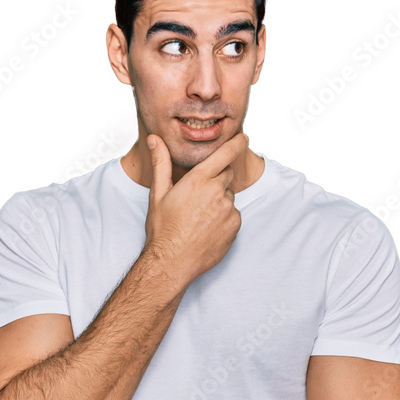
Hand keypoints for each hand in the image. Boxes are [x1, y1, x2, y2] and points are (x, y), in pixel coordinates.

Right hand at [144, 132, 246, 283]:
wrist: (172, 261)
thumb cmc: (162, 228)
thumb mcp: (158, 193)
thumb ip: (161, 163)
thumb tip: (155, 139)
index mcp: (198, 180)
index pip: (224, 154)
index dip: (237, 143)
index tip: (244, 137)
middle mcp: (217, 192)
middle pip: (226, 175)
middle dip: (216, 180)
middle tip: (197, 197)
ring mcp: (229, 209)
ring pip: (229, 196)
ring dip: (219, 201)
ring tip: (199, 217)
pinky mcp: (235, 225)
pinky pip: (233, 214)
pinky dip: (224, 218)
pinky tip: (207, 228)